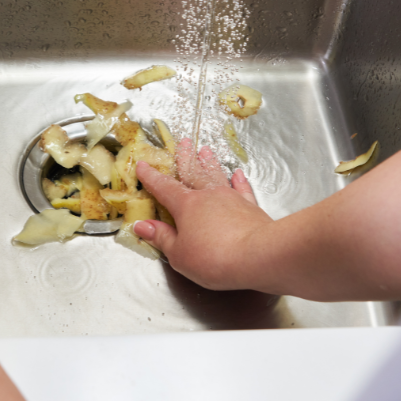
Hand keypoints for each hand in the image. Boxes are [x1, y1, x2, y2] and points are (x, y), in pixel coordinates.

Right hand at [134, 138, 273, 290]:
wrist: (259, 256)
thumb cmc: (214, 258)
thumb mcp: (179, 254)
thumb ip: (161, 237)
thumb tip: (142, 225)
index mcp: (186, 206)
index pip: (164, 188)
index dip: (152, 177)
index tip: (143, 166)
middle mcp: (208, 196)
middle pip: (193, 172)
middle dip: (185, 158)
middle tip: (183, 142)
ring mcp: (231, 199)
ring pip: (217, 176)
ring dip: (210, 163)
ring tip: (205, 150)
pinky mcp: (251, 208)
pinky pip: (243, 189)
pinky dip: (240, 181)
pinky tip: (238, 174)